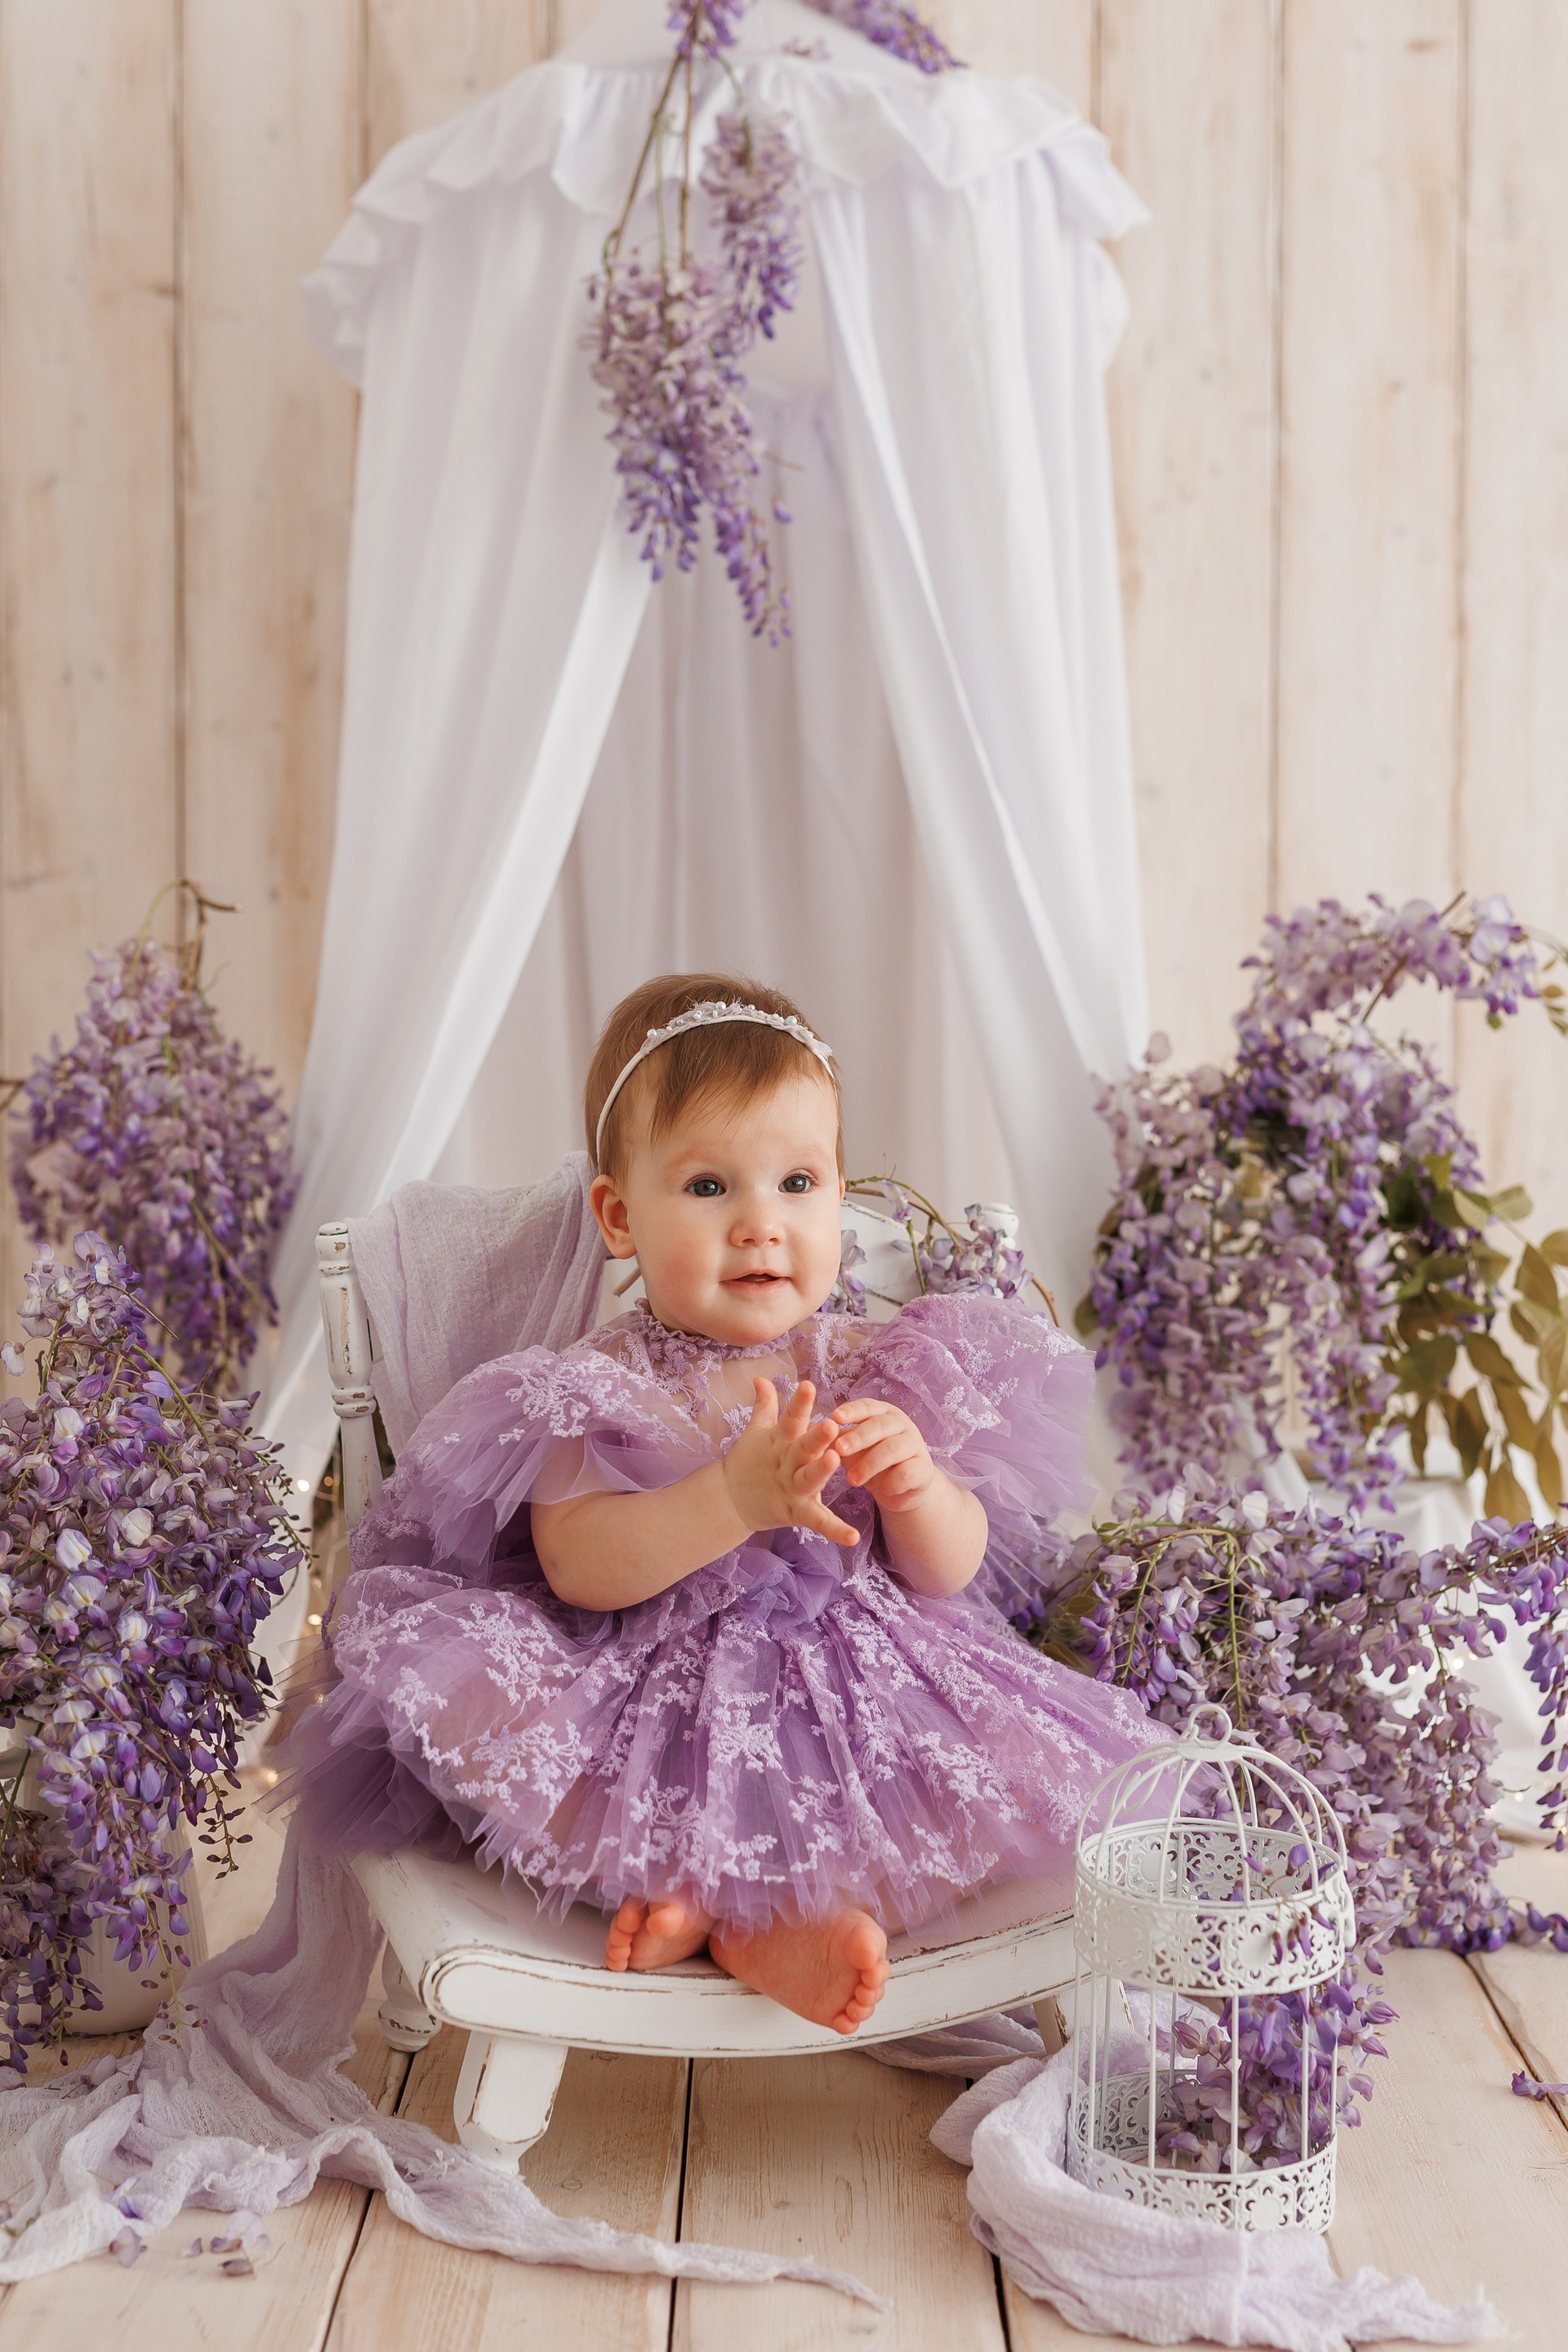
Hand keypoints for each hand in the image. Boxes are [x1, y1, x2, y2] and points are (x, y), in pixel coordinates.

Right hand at [722, 1378, 857, 1547]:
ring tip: (835, 1461)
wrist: (731, 1500)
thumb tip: (761, 1378)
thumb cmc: (751, 1462)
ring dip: (821, 1471)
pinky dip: (834, 1530)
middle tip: (830, 1425)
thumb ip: (765, 1405)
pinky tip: (853, 1537)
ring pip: (808, 1479)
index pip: (790, 1418)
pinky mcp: (796, 1512)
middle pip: (802, 1448)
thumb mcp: (758, 1433)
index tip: (808, 1385)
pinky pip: (818, 1521)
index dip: (799, 1403)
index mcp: (780, 1441)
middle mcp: (786, 1463)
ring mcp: (791, 1488)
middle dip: (815, 1437)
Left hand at [827, 1397, 936, 1516]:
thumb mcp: (853, 1448)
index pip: (868, 1406)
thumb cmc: (872, 1459)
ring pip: (893, 1448)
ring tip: (851, 1479)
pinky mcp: (923, 1469)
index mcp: (883, 1413)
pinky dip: (893, 1481)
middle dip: (859, 1437)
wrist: (901, 1487)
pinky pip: (908, 1472)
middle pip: (880, 1425)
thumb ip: (836, 1438)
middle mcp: (901, 1425)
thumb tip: (807, 1428)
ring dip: (870, 1463)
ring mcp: (915, 1446)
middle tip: (840, 1449)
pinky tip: (882, 1489)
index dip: (852, 1411)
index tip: (834, 1417)